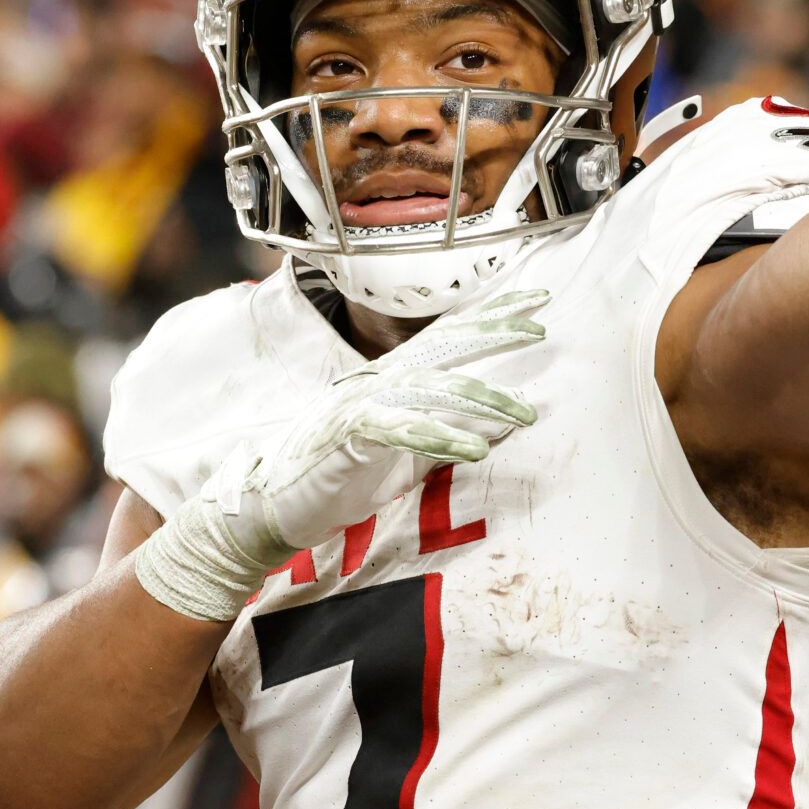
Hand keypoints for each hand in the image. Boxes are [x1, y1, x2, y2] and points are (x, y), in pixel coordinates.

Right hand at [132, 290, 546, 620]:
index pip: (449, 338)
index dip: (492, 317)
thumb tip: (501, 426)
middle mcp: (378, 380)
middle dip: (495, 332)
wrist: (267, 504)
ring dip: (483, 399)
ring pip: (432, 387)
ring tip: (525, 413)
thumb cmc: (337, 477)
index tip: (535, 304)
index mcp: (391, 378)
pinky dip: (441, 438)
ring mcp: (362, 403)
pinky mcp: (348, 435)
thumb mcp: (405, 456)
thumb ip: (449, 435)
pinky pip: (402, 430)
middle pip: (445, 345)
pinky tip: (475, 448)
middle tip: (541, 325)